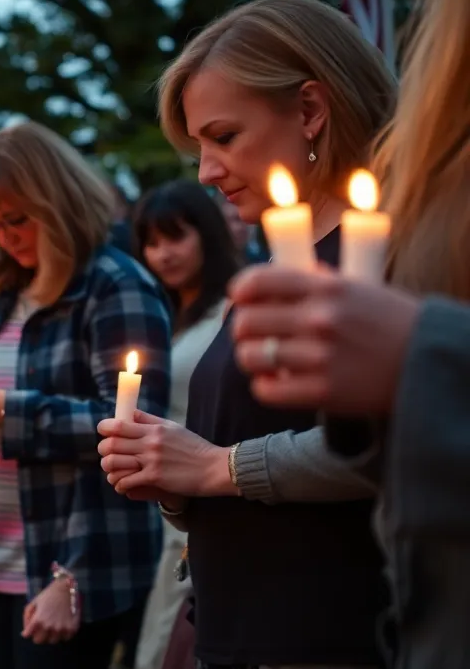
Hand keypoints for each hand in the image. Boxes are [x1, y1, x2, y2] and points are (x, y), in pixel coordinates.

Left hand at [21, 577, 79, 643]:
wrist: (66, 588)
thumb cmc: (48, 595)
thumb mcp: (33, 603)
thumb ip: (27, 617)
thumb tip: (25, 632)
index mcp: (38, 620)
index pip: (28, 635)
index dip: (28, 631)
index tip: (30, 628)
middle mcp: (49, 627)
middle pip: (40, 641)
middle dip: (38, 635)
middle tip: (41, 628)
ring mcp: (61, 629)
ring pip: (53, 641)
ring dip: (51, 635)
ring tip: (53, 626)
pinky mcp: (72, 629)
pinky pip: (65, 638)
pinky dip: (63, 634)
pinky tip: (62, 626)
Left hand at [96, 410, 233, 499]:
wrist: (214, 468)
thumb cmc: (194, 448)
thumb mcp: (173, 428)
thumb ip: (149, 420)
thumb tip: (130, 413)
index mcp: (153, 429)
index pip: (117, 425)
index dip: (104, 429)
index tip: (104, 433)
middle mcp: (149, 443)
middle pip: (110, 444)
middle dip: (103, 451)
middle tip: (107, 455)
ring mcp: (151, 460)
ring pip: (114, 462)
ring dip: (109, 469)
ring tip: (114, 472)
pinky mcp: (155, 477)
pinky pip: (126, 481)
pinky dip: (120, 485)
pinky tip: (123, 485)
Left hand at [228, 265, 420, 414]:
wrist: (430, 363)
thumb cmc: (393, 324)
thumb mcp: (361, 289)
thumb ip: (318, 283)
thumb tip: (276, 277)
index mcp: (327, 288)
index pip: (259, 281)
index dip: (240, 291)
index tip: (239, 299)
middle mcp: (320, 319)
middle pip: (246, 322)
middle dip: (243, 330)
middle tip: (253, 336)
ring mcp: (320, 356)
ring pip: (250, 357)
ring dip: (252, 360)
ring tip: (265, 361)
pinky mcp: (323, 391)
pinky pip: (267, 390)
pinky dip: (265, 387)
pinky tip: (276, 383)